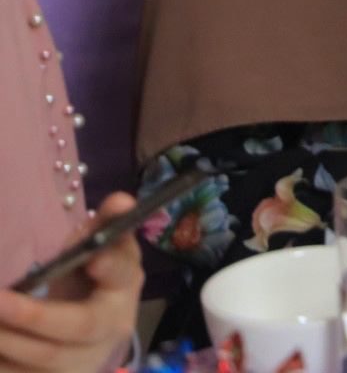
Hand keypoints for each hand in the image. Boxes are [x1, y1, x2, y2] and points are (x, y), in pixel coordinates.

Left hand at [0, 193, 142, 372]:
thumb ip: (106, 223)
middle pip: (80, 326)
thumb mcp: (100, 247)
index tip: (91, 258)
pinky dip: (4, 363)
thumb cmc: (91, 278)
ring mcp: (85, 359)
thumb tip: (121, 200)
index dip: (110, 266)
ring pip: (47, 358)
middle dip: (36, 316)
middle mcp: (112, 326)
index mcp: (124, 286)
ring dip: (9, 342)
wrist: (91, 328)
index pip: (122, 274)